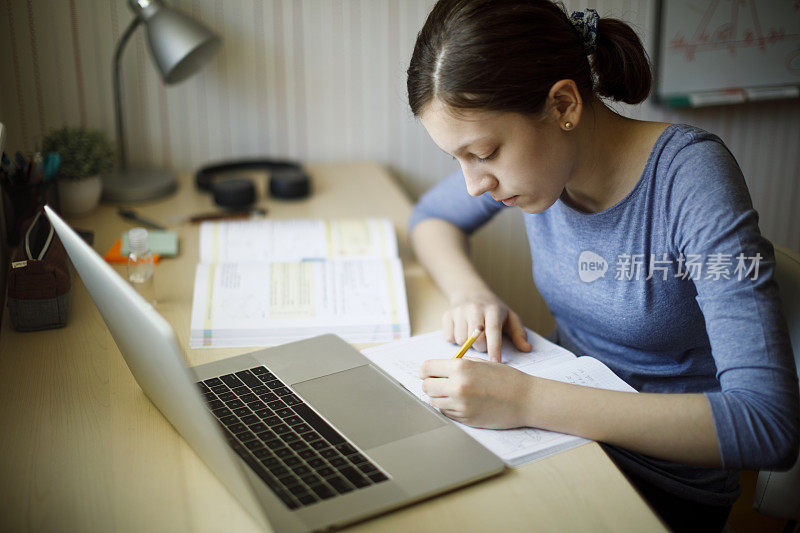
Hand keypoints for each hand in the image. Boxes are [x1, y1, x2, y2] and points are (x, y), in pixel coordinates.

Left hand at [420, 357, 535, 428]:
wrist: (525, 399)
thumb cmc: (506, 379)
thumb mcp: (481, 363)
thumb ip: (458, 365)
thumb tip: (438, 369)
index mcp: (461, 368)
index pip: (426, 368)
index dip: (426, 370)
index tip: (429, 373)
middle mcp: (457, 386)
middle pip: (426, 386)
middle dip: (431, 384)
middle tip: (440, 382)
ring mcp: (460, 405)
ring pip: (434, 402)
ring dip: (439, 397)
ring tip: (453, 392)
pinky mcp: (465, 419)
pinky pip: (446, 413)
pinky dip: (449, 407)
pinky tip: (462, 402)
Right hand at [444, 291, 531, 361]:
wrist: (470, 292)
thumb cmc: (493, 310)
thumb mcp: (510, 318)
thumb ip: (518, 334)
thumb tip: (527, 349)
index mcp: (493, 310)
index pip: (493, 332)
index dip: (494, 349)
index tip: (495, 362)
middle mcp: (475, 308)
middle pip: (476, 340)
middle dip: (482, 347)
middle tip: (484, 342)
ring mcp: (459, 311)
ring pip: (461, 340)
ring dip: (467, 345)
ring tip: (472, 337)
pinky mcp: (447, 315)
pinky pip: (449, 338)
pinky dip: (455, 340)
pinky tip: (461, 332)